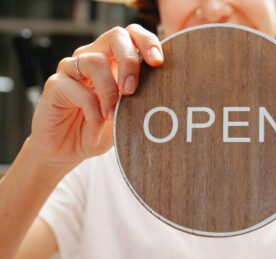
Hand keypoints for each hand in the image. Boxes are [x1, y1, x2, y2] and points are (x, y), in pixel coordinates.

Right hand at [28, 24, 163, 170]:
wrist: (68, 151)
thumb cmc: (102, 130)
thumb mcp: (128, 116)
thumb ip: (142, 101)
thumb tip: (165, 96)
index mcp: (114, 61)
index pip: (132, 35)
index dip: (147, 42)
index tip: (158, 62)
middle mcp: (93, 57)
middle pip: (116, 36)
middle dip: (129, 61)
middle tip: (132, 90)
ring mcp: (72, 69)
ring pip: (94, 61)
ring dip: (108, 92)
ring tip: (112, 118)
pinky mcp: (55, 85)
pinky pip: (76, 89)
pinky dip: (91, 112)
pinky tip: (95, 130)